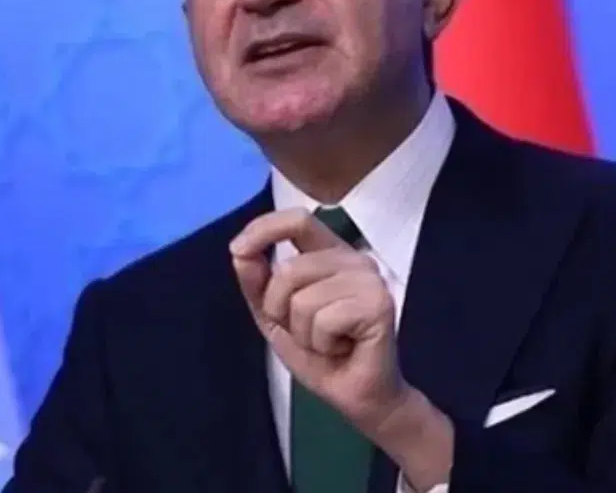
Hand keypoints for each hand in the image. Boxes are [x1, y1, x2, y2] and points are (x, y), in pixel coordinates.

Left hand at [229, 207, 406, 433]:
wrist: (356, 396)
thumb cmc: (322, 355)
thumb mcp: (276, 318)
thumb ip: (258, 284)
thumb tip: (239, 251)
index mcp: (331, 255)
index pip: (297, 219)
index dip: (264, 228)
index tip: (237, 250)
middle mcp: (354, 260)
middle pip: (288, 269)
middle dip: (280, 311)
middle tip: (308, 333)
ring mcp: (370, 280)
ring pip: (302, 298)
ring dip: (304, 333)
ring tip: (328, 342)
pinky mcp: (378, 304)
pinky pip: (324, 320)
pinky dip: (323, 344)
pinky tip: (343, 349)